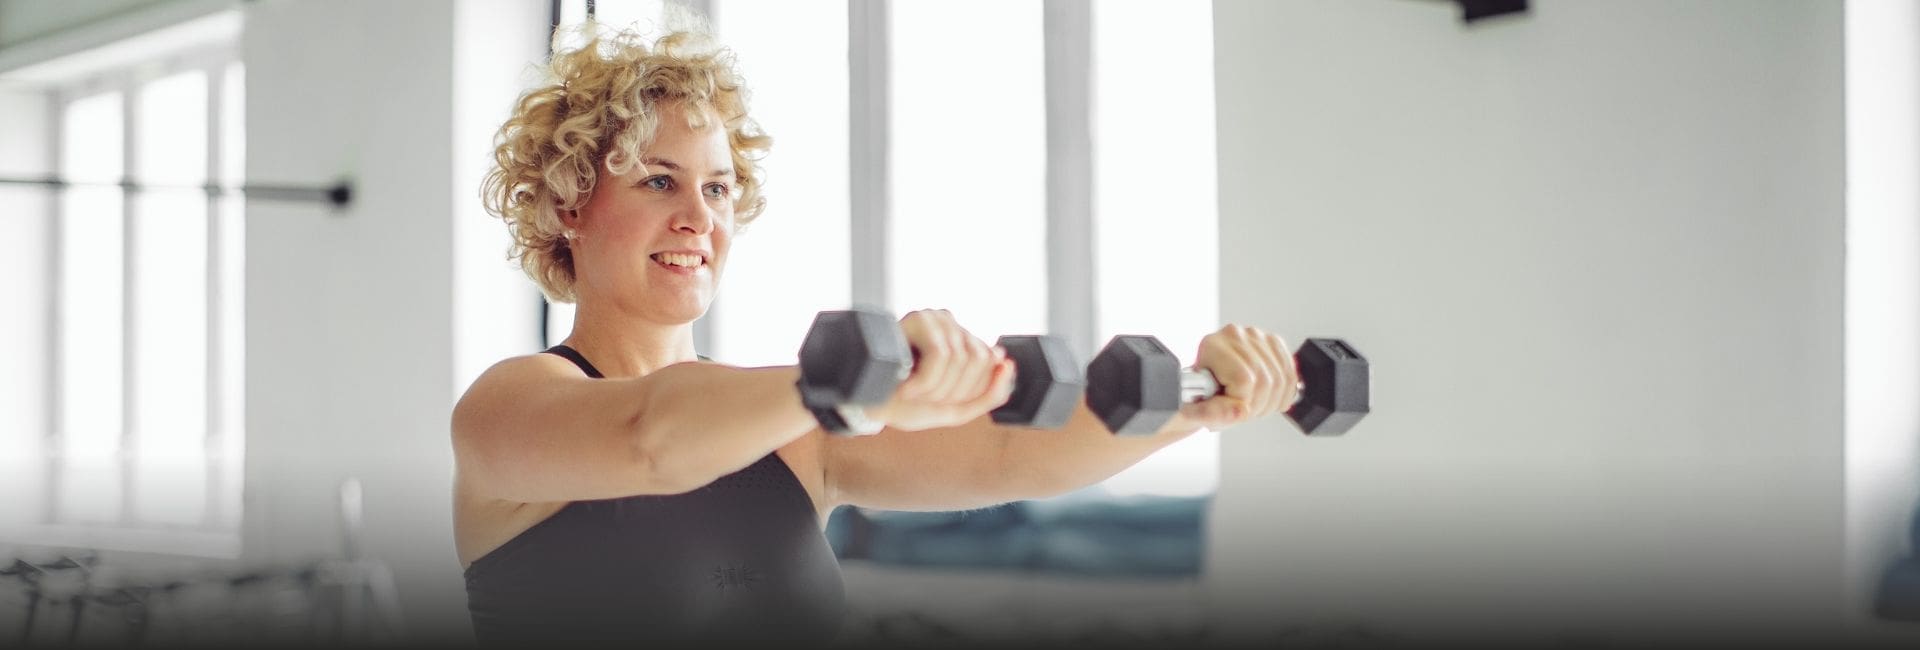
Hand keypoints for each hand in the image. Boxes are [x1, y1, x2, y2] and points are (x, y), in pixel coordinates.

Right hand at [867, 309, 1015, 431]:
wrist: (861, 404)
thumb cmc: (904, 404)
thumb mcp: (953, 408)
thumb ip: (986, 394)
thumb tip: (1007, 364)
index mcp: (962, 341)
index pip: (991, 362)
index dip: (969, 390)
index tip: (936, 399)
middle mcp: (951, 324)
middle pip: (980, 359)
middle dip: (954, 391)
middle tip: (922, 398)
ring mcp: (934, 318)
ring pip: (961, 358)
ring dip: (935, 389)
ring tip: (910, 392)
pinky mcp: (916, 319)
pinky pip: (940, 354)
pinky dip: (924, 382)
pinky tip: (905, 387)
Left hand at [1179, 324, 1299, 430]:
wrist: (1199, 388)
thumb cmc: (1194, 399)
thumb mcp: (1193, 413)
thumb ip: (1211, 414)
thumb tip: (1241, 411)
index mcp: (1211, 346)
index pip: (1244, 379)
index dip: (1242, 403)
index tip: (1229, 409)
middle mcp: (1234, 335)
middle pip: (1265, 380)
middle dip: (1257, 407)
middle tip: (1240, 412)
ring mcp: (1256, 336)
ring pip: (1281, 379)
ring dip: (1270, 404)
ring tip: (1250, 405)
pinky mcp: (1273, 343)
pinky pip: (1291, 374)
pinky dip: (1284, 394)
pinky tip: (1268, 399)